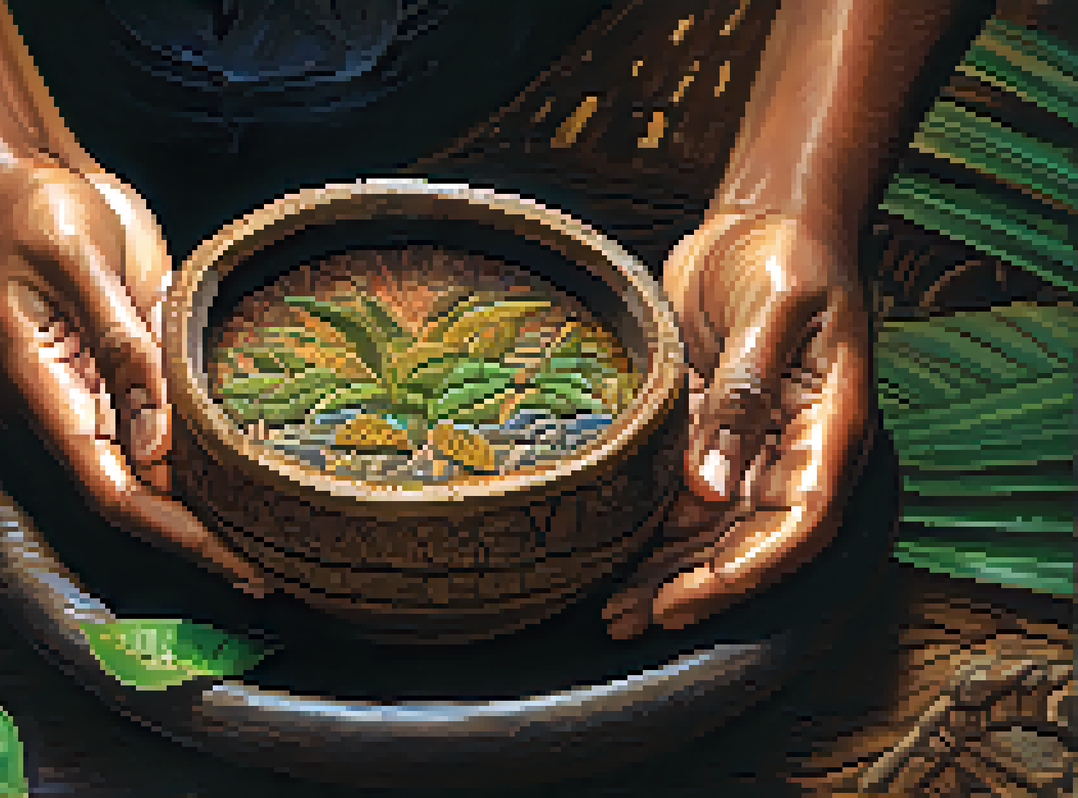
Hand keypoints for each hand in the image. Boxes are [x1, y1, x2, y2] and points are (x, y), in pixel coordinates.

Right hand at [0, 151, 268, 595]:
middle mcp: (56, 406)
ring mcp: (80, 391)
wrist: (4, 170)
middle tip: (275, 568)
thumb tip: (158, 442)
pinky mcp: (104, 368)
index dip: (177, 532)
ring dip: (200, 504)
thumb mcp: (80, 259)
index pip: (112, 487)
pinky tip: (242, 474)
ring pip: (143, 468)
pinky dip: (192, 455)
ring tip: (272, 537)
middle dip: (198, 538)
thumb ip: (122, 346)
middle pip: (131, 494)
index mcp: (36, 388)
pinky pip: (149, 426)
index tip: (237, 562)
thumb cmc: (27, 205)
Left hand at [603, 212, 874, 638]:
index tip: (692, 594)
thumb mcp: (770, 310)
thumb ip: (743, 393)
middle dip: (692, 587)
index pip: (799, 521)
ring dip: (665, 569)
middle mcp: (792, 447)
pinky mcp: (711, 427)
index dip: (748, 567)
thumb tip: (711, 484)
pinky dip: (652, 525)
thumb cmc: (786, 251)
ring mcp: (751, 442)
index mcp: (829, 426)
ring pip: (710, 527)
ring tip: (611, 608)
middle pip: (748, 540)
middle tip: (629, 618)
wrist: (768, 216)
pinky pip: (683, 492)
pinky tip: (612, 553)